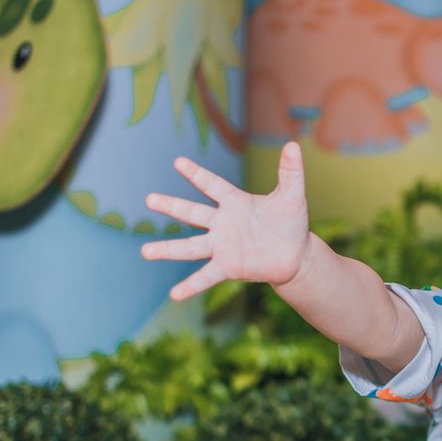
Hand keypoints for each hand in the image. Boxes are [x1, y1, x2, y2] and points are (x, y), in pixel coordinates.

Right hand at [142, 142, 309, 300]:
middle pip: (191, 213)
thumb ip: (290, 172)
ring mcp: (222, 247)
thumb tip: (292, 145)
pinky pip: (206, 277)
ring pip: (190, 247)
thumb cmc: (291, 224)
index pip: (212, 185)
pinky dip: (190, 286)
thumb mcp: (292, 197)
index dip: (196, 174)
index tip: (178, 162)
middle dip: (171, 206)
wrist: (296, 256)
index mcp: (235, 203)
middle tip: (149, 199)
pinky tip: (174, 295)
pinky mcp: (228, 267)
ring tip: (145, 252)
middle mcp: (222, 224)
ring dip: (168, 249)